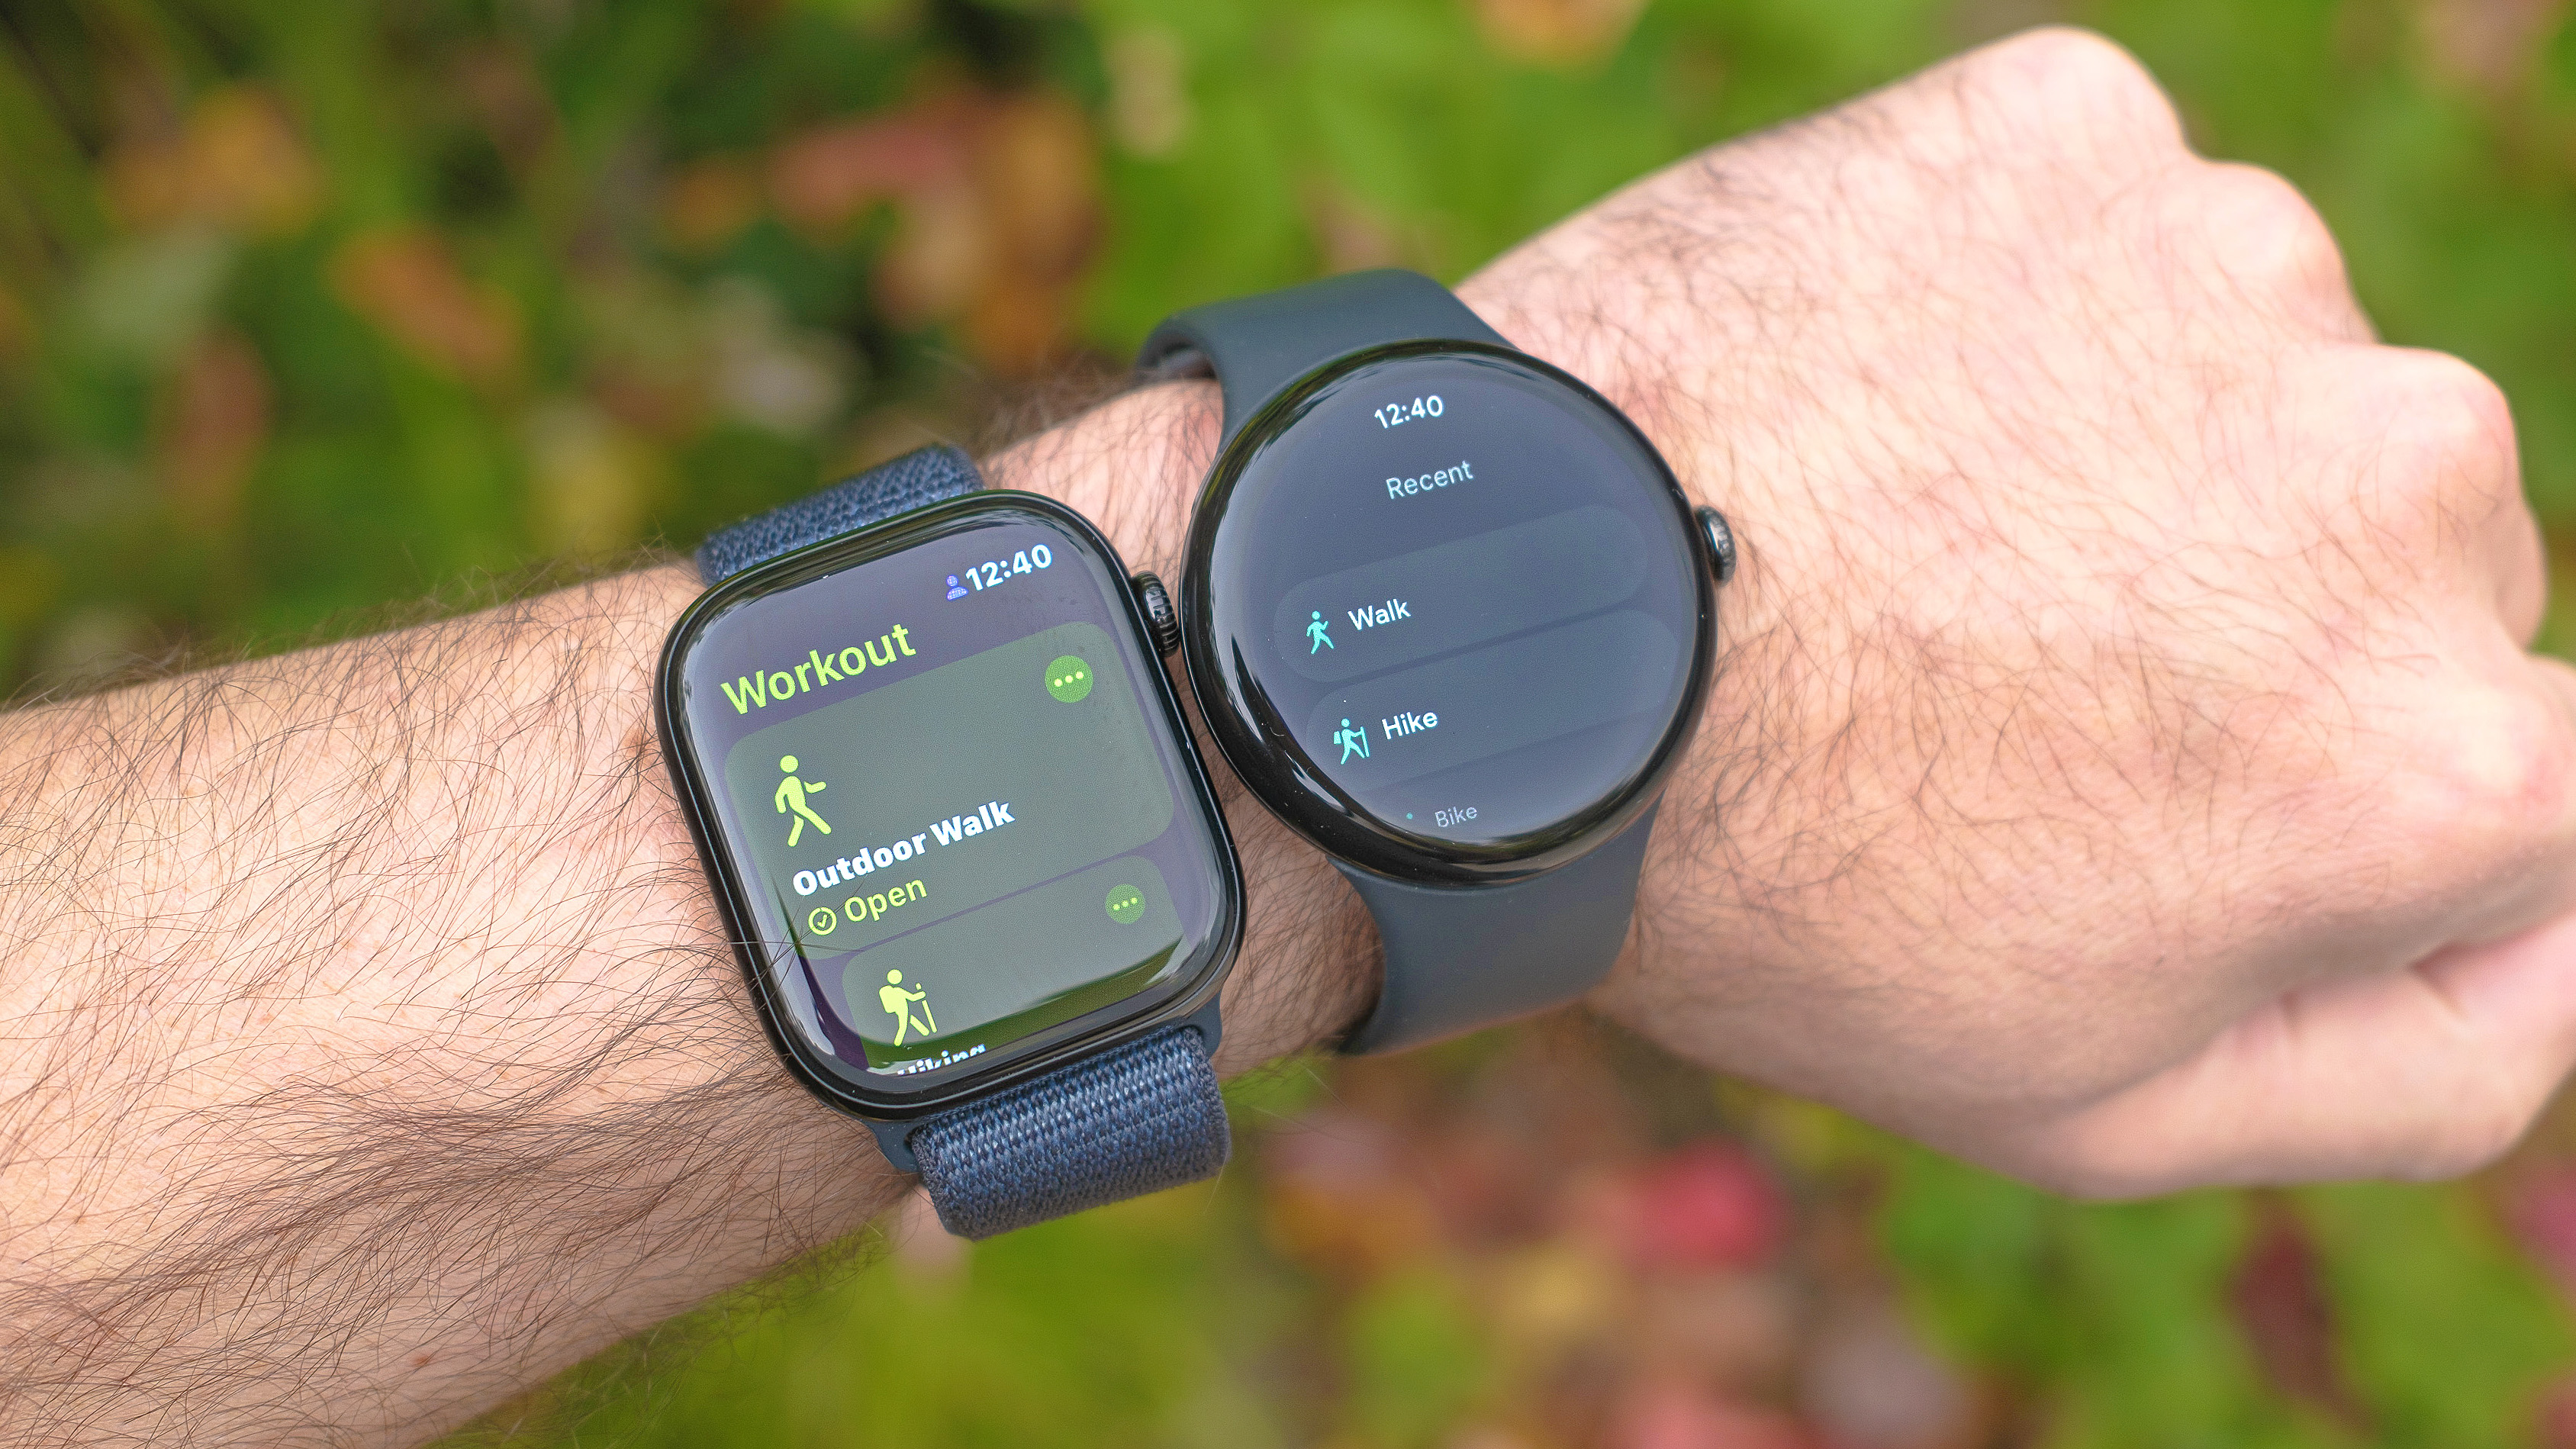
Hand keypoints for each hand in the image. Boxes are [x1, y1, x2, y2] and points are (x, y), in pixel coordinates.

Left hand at [1464, 28, 2573, 1193]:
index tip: (2147, 787)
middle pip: (2398, 561)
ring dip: (2114, 450)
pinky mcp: (2073, 128)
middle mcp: (2407, 473)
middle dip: (2237, 623)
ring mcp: (2238, 268)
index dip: (2320, 799)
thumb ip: (2423, 1060)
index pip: (2521, 779)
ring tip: (1893, 537)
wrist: (1497, 641)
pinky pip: (2093, 235)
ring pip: (2248, 381)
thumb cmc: (1783, 897)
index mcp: (2440, 754)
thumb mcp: (2107, 1105)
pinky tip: (1850, 399)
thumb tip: (2563, 932)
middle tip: (1985, 674)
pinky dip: (1997, 305)